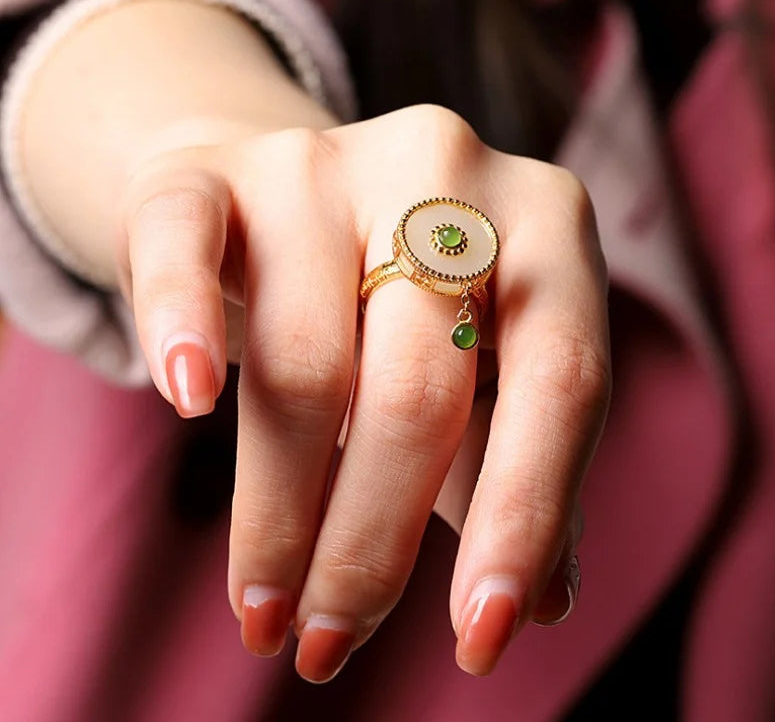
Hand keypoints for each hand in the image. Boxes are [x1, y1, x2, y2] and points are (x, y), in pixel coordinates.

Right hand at [118, 104, 610, 680]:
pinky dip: (183, 323)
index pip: (562, 381)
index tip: (479, 642)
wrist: (289, 199)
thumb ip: (512, 467)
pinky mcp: (216, 173)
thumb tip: (544, 599)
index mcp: (547, 225)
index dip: (523, 517)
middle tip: (330, 643)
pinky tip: (184, 396)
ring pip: (302, 359)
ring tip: (265, 608)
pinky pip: (188, 241)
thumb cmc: (403, 306)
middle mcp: (446, 172)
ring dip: (280, 510)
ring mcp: (325, 161)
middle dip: (371, 542)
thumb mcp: (480, 372)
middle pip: (419, 386)